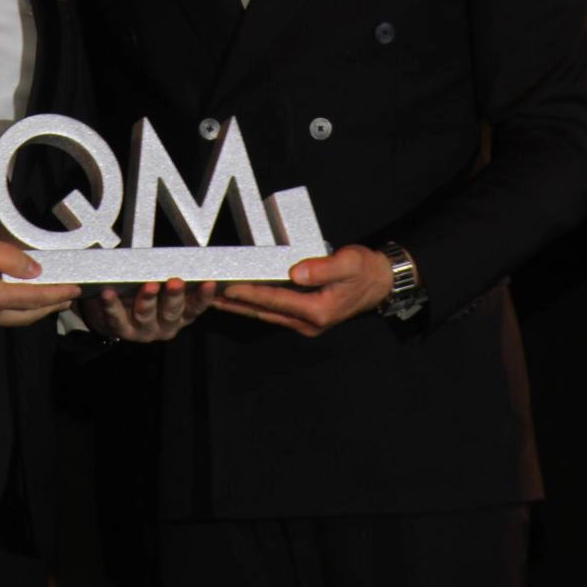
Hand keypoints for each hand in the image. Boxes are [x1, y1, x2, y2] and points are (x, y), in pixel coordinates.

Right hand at [0, 231, 79, 333]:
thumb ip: (11, 258)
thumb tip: (35, 271)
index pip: (34, 298)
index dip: (58, 293)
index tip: (76, 290)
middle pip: (27, 316)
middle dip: (50, 306)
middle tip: (67, 297)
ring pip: (12, 321)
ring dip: (32, 311)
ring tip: (47, 300)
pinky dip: (11, 312)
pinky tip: (16, 302)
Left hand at [79, 278, 215, 342]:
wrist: (115, 316)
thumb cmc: (146, 294)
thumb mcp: (164, 289)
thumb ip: (174, 276)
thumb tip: (187, 254)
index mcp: (181, 315)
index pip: (195, 306)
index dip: (204, 297)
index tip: (209, 283)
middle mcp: (166, 325)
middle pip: (172, 312)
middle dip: (174, 296)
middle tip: (176, 282)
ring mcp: (144, 331)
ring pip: (146, 316)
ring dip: (147, 300)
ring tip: (148, 286)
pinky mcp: (122, 331)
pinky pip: (117, 319)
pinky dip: (112, 305)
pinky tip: (108, 293)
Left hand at [212, 244, 392, 336]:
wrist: (379, 284)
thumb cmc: (363, 270)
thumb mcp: (348, 263)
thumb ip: (322, 268)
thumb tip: (295, 273)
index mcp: (317, 310)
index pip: (274, 300)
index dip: (249, 293)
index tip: (226, 287)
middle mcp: (308, 322)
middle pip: (263, 312)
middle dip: (234, 303)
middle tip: (207, 294)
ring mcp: (305, 324)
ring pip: (264, 314)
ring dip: (239, 306)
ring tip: (213, 296)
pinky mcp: (303, 318)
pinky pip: (272, 312)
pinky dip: (253, 305)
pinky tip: (237, 298)